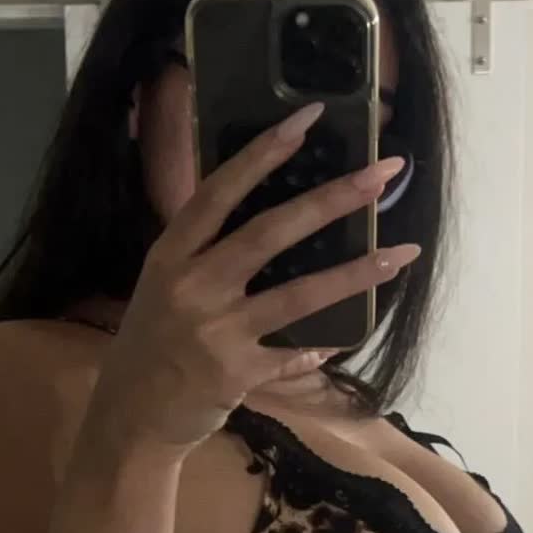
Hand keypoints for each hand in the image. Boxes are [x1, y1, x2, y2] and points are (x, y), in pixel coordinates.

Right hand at [84, 104, 417, 456]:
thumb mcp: (164, 283)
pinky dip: (325, 344)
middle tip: (382, 173)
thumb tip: (274, 213)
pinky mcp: (238, 373)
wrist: (129, 415)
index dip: (263, 152)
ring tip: (403, 252)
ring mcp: (216, 331)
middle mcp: (192, 285)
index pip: (220, 191)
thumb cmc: (152, 341)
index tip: (307, 118)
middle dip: (333, 198)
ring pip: (299, 293)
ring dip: (356, 272)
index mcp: (171, 254)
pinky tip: (352, 334)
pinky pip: (296, 351)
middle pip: (271, 232)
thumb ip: (206, 248)